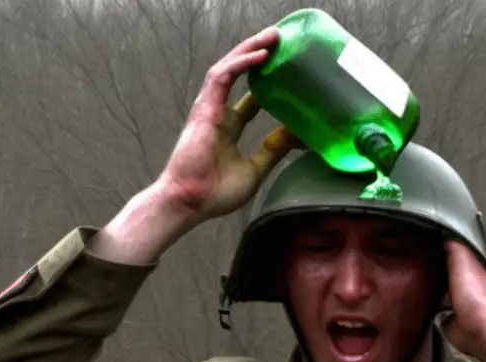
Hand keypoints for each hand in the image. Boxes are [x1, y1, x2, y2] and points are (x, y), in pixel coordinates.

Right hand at [152, 27, 302, 225]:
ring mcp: (210, 108)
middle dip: (259, 56)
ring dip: (250, 49)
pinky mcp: (205, 106)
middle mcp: (219, 113)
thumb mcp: (256, 169)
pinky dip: (241, 63)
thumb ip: (274, 149)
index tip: (288, 75)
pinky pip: (223, 75)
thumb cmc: (216, 193)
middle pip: (240, 76)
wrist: (191, 201)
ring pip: (230, 67)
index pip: (251, 100)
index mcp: (230, 129)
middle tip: (282, 42)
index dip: (268, 85)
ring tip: (273, 37)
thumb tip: (295, 134)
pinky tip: (261, 54)